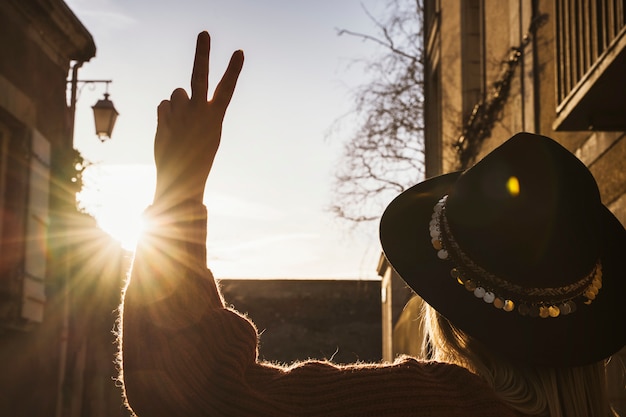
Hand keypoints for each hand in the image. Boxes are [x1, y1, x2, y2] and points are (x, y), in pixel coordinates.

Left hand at [153, 31, 243, 204]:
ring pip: (176, 93)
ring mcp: (180, 117)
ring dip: (177, 104)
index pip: (227, 89)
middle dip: (202, 54)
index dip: (233, 70)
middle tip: (204, 33)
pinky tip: (169, 130)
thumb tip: (177, 91)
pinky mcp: (163, 121)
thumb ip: (195, 109)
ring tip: (180, 124)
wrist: (181, 180)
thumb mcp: (205, 133)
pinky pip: (163, 105)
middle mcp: (198, 114)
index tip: (239, 51)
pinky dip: (165, 115)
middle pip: (199, 76)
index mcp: (215, 118)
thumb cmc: (197, 156)